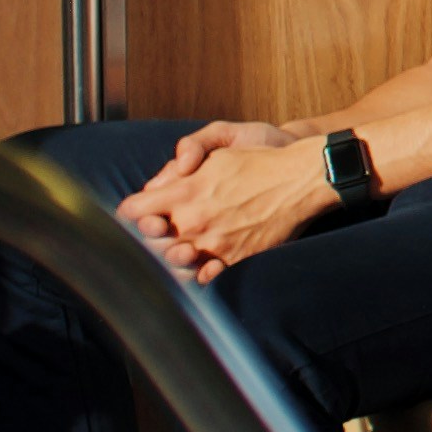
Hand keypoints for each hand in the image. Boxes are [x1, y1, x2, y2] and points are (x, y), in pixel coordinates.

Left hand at [145, 131, 346, 279]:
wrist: (300, 180)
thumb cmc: (260, 163)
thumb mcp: (216, 154)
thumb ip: (181, 171)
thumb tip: (157, 188)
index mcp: (183, 193)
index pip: (132, 211)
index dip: (131, 213)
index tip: (134, 215)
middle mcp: (192, 222)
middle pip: (149, 241)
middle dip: (150, 235)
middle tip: (158, 231)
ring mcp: (213, 244)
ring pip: (174, 262)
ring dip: (173, 255)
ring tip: (181, 247)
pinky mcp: (234, 260)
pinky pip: (204, 277)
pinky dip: (200, 271)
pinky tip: (203, 261)